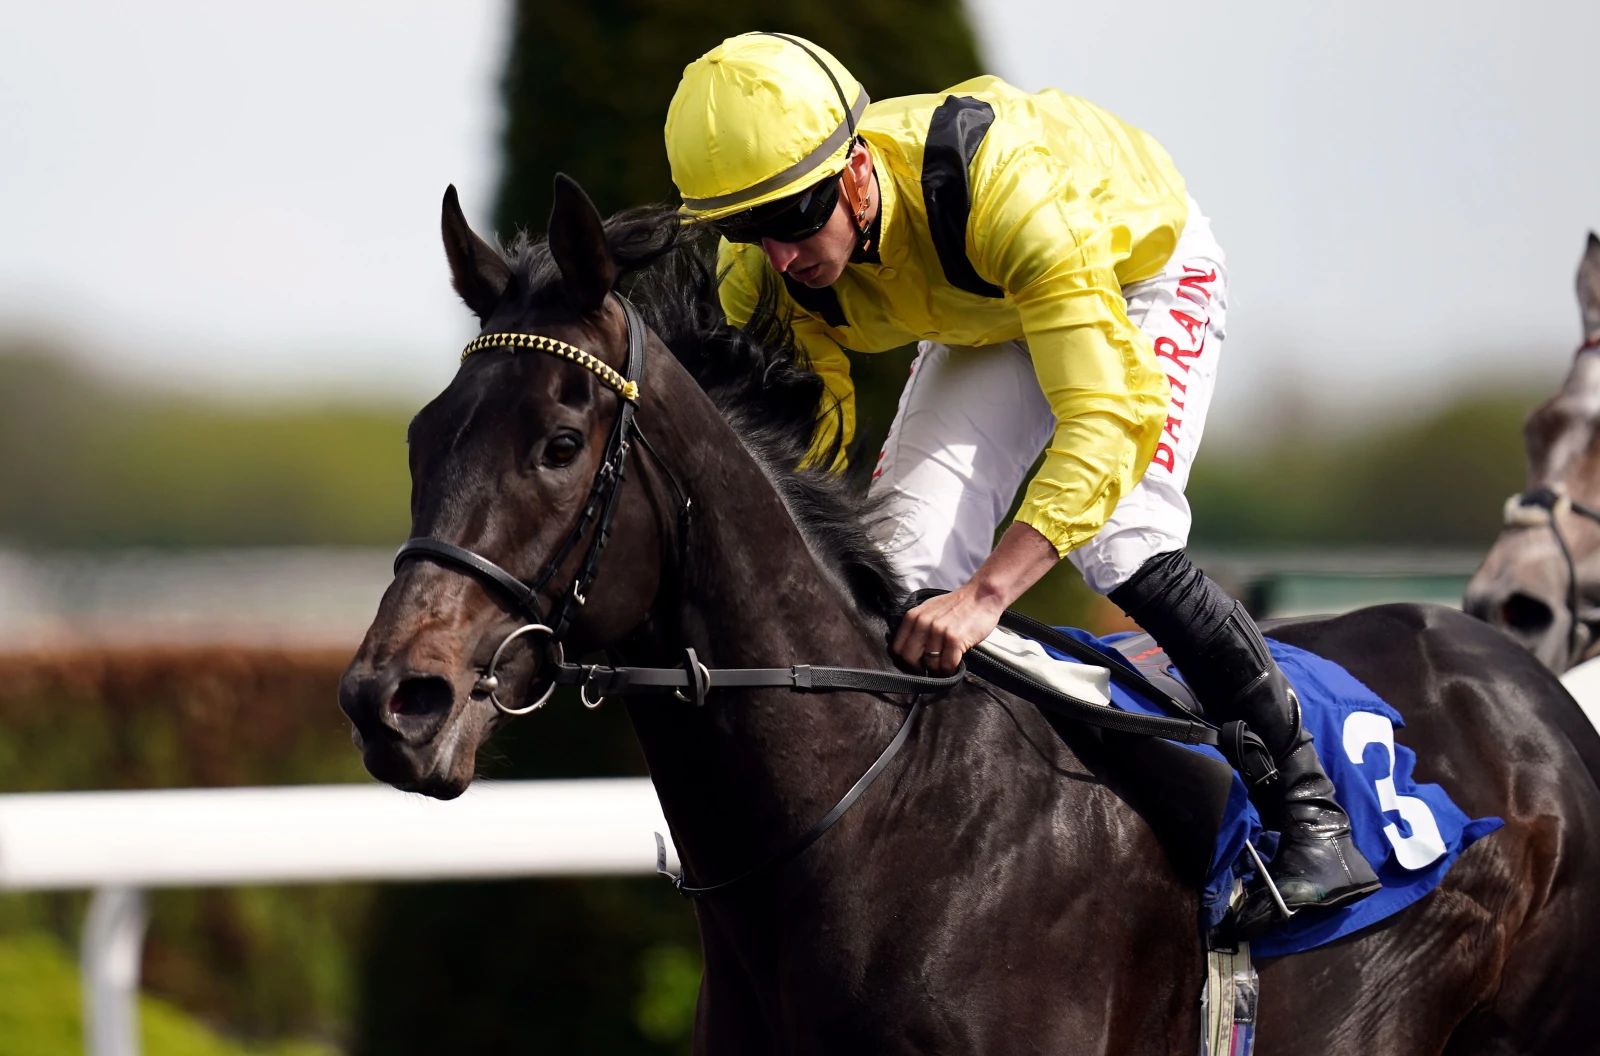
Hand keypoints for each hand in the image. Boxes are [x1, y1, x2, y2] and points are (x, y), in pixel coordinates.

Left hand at [891, 522, 1059, 675]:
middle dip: (921, 668)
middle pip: (910, 658)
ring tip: (947, 663)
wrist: (982, 595)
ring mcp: (938, 631)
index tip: (918, 662)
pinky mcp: (954, 639)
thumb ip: (917, 626)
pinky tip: (956, 663)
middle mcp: (923, 623)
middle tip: (932, 668)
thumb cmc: (958, 605)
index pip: (898, 647)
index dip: (908, 659)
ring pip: (930, 664)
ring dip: (939, 668)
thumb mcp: (929, 610)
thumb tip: (910, 649)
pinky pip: (947, 664)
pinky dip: (951, 669)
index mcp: (913, 616)